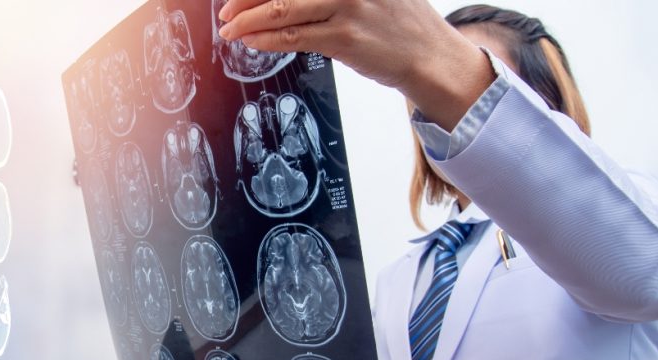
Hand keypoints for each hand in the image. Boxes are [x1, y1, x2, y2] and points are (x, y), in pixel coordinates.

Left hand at [217, 0, 494, 129]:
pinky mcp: (345, 38)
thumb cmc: (396, 22)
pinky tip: (252, 42)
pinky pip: (295, 36)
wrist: (431, 55)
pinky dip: (268, 39)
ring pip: (283, 9)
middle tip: (226, 10)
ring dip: (249, 20)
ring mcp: (348, 6)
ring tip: (230, 28)